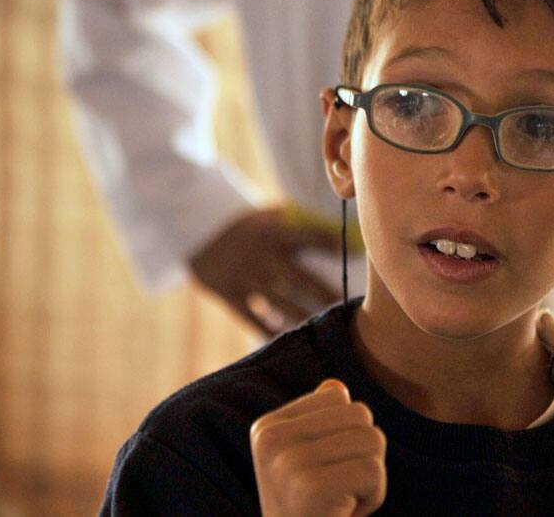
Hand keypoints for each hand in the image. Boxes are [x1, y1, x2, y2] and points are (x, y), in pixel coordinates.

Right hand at [189, 207, 340, 335]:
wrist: (195, 232)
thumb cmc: (246, 225)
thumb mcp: (268, 216)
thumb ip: (298, 224)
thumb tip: (339, 232)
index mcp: (274, 231)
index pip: (310, 237)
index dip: (333, 246)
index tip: (358, 254)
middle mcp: (261, 256)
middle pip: (301, 279)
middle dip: (326, 292)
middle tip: (349, 304)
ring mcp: (245, 278)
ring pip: (281, 303)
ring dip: (305, 316)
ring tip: (326, 328)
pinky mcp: (230, 295)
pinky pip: (253, 319)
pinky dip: (270, 330)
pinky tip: (287, 338)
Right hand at [250, 380, 386, 516]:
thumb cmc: (311, 515)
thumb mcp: (306, 465)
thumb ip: (319, 423)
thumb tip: (334, 386)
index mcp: (267, 427)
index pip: (338, 396)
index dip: (346, 437)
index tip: (321, 474)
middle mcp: (270, 439)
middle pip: (360, 415)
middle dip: (363, 457)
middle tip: (335, 494)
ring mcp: (286, 463)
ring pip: (373, 441)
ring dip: (370, 480)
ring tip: (338, 504)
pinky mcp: (309, 488)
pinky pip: (374, 472)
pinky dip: (371, 500)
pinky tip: (342, 516)